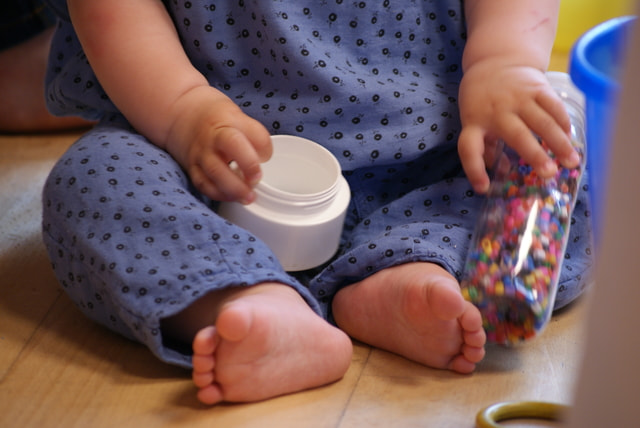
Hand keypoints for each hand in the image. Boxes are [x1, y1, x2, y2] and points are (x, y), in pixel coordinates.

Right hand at [165, 86, 271, 203]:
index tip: (266, 159)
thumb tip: (264, 159)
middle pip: (228, 152)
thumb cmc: (216, 117)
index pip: (247, 136)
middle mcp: (212, 138)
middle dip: (246, 170)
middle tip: (256, 181)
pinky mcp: (192, 168)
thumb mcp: (238, 117)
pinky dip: (219, 194)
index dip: (261, 149)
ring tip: (248, 198)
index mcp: (227, 123)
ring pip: (215, 173)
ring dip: (234, 189)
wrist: (180, 113)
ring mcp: (200, 154)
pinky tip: (232, 197)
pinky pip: (203, 185)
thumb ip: (254, 136)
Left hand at [457, 61, 580, 192]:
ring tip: (571, 161)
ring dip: (559, 143)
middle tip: (549, 174)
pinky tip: (570, 137)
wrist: (494, 62)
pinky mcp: (536, 86)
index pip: (469, 148)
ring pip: (542, 122)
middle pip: (517, 135)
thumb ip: (485, 148)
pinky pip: (553, 106)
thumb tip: (502, 172)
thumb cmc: (482, 102)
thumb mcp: (473, 122)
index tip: (482, 187)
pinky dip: (564, 123)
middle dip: (534, 155)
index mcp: (474, 123)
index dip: (475, 169)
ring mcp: (518, 97)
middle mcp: (496, 111)